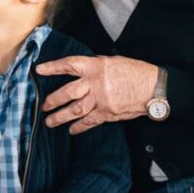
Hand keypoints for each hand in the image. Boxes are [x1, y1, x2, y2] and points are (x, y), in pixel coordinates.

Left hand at [35, 55, 157, 133]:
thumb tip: (81, 70)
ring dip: (60, 117)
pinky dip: (79, 127)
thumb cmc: (136, 72)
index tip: (39, 70)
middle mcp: (95, 83)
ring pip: (75, 110)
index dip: (52, 67)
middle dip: (52, 100)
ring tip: (49, 121)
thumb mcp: (113, 61)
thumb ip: (95, 66)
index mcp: (96, 66)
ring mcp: (101, 100)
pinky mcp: (108, 113)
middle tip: (43, 106)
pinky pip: (89, 122)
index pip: (69, 65)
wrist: (154, 88)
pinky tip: (71, 130)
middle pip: (67, 92)